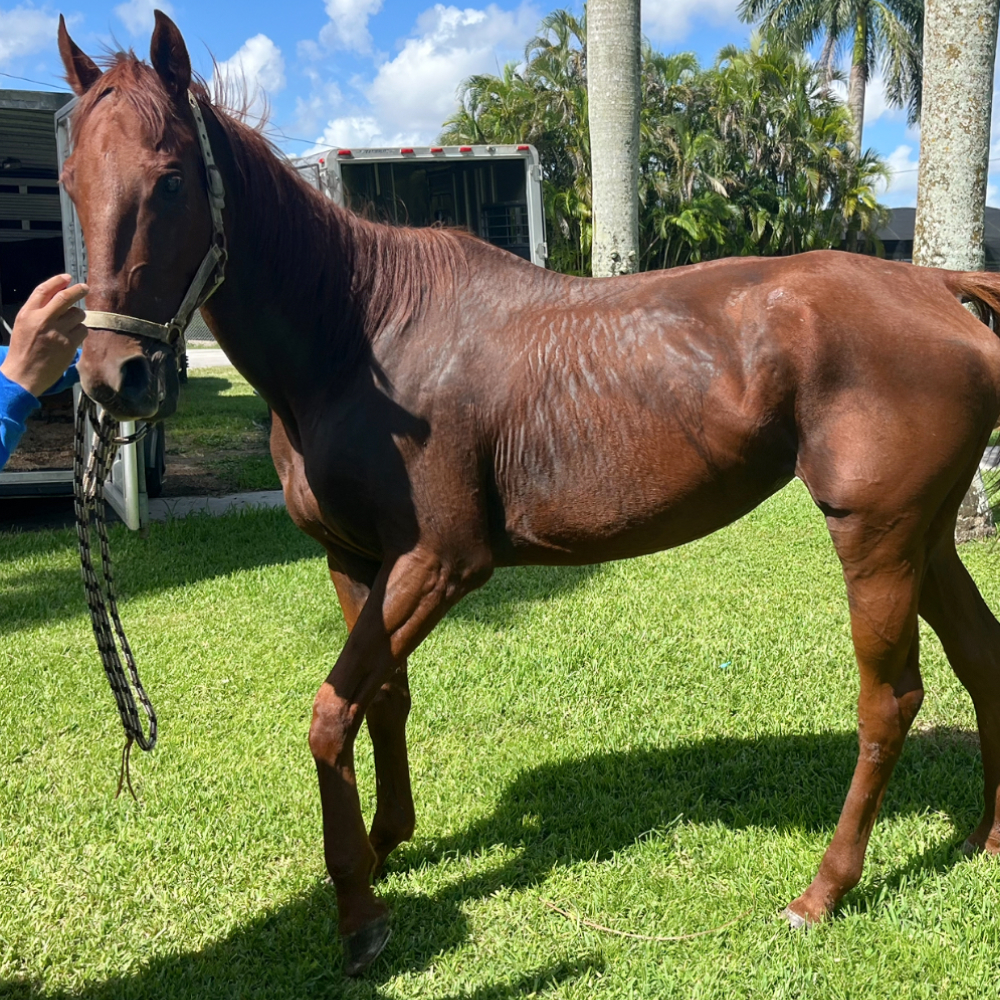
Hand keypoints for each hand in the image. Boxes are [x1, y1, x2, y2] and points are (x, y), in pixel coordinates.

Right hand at [1, 274, 88, 397]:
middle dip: (78, 290)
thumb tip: (57, 294)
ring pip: (77, 314)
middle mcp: (42, 320)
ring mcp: (57, 332)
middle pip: (65, 298)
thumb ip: (38, 310)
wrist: (23, 374)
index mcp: (28, 313)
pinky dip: (81, 332)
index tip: (67, 277)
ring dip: (78, 317)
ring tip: (70, 326)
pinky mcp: (68, 345)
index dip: (57, 281)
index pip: (43, 290)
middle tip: (85, 287)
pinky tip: (73, 338)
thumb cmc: (23, 349)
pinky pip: (83, 330)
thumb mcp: (23, 324)